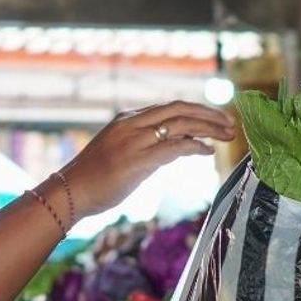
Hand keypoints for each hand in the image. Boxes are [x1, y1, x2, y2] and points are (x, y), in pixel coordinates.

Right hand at [60, 101, 235, 218]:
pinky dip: (195, 147)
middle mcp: (132, 124)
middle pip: (179, 110)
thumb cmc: (95, 179)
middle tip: (230, 123)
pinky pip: (174, 147)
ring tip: (227, 135)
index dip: (196, 111)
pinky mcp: (137, 160)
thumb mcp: (123, 153)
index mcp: (128, 119)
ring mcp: (134, 140)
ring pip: (180, 124)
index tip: (215, 118)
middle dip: (208, 114)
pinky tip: (208, 152)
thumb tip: (175, 148)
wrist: (70, 192)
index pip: (169, 108)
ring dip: (208, 128)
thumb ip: (147, 147)